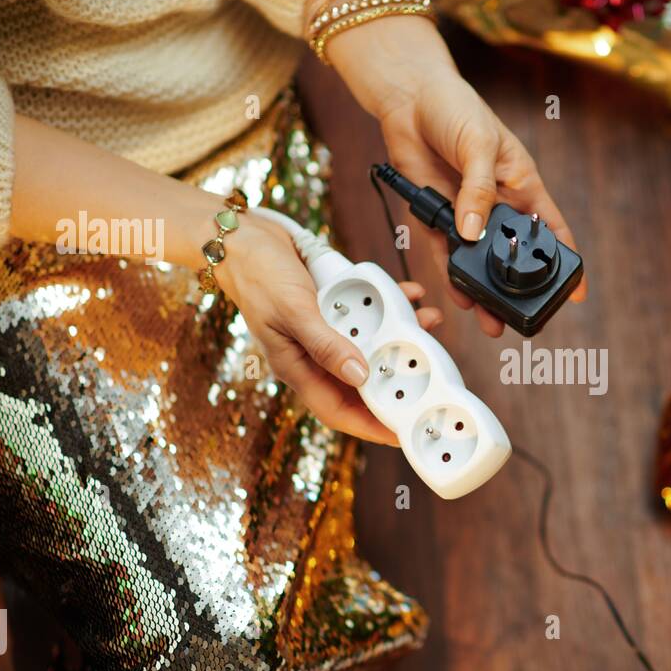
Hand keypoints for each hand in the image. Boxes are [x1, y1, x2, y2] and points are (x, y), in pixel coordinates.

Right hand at [217, 213, 442, 444]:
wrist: (241, 238)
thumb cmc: (257, 275)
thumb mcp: (293, 311)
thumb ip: (325, 344)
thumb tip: (359, 375)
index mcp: (298, 368)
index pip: (339, 410)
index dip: (371, 425)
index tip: (403, 432)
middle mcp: (314, 355)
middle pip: (361, 379)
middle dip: (396, 374)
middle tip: (429, 366)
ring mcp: (324, 333)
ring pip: (369, 344)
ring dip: (399, 334)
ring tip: (425, 320)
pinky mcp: (332, 309)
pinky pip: (366, 314)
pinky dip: (388, 304)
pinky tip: (407, 293)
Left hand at [322, 13, 585, 336]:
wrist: (409, 95)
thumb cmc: (455, 107)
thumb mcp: (478, 145)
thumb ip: (478, 191)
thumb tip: (474, 234)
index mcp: (520, 184)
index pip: (551, 228)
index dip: (566, 259)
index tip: (576, 292)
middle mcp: (496, 204)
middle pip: (512, 253)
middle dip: (518, 286)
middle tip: (523, 317)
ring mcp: (466, 212)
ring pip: (479, 261)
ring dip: (483, 290)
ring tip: (490, 320)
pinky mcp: (435, 215)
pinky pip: (445, 252)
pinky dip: (451, 275)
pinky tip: (460, 296)